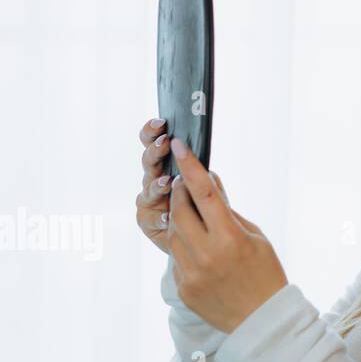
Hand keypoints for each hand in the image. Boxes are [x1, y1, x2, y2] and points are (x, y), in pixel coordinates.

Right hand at [138, 117, 234, 254]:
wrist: (208, 240)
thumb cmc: (209, 206)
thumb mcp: (211, 186)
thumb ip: (204, 173)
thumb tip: (204, 156)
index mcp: (168, 163)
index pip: (156, 141)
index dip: (153, 131)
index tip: (161, 122)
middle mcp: (155, 178)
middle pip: (149, 161)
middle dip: (156, 151)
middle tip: (165, 144)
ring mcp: (149, 200)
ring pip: (148, 188)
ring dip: (157, 184)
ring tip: (167, 182)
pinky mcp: (147, 220)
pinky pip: (149, 217)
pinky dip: (159, 216)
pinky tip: (167, 216)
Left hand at [164, 135, 288, 332]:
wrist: (261, 320)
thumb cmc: (266, 273)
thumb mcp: (255, 237)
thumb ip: (229, 212)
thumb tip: (211, 184)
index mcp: (230, 237)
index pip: (205, 193)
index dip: (191, 168)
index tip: (181, 147)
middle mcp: (206, 253)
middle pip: (181, 210)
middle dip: (180, 192)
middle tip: (183, 181)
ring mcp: (191, 272)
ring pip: (174, 232)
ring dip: (180, 217)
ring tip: (192, 213)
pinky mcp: (183, 286)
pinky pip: (177, 256)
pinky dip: (185, 244)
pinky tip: (198, 245)